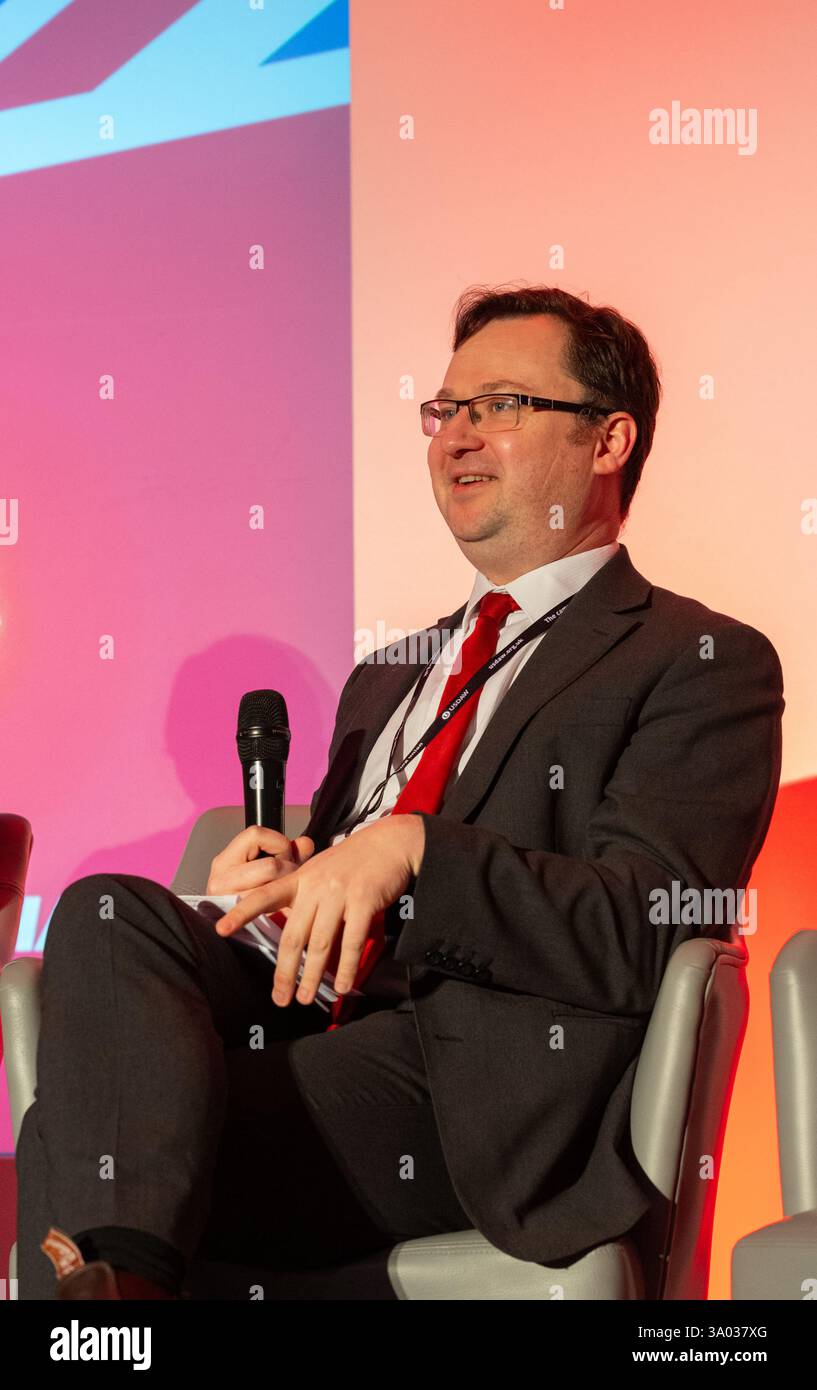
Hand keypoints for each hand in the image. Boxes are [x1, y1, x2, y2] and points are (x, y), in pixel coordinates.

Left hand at [213, 814, 425, 1006]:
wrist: (389, 844)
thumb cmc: (353, 861)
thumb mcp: (320, 871)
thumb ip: (303, 897)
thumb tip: (294, 936)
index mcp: (300, 878)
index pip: (264, 895)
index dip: (241, 912)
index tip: (220, 930)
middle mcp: (315, 885)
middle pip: (293, 935)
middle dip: (284, 971)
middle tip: (280, 998)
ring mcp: (339, 893)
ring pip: (320, 943)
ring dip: (312, 976)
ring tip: (306, 998)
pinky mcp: (363, 901)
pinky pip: (352, 941)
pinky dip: (346, 967)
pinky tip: (343, 985)